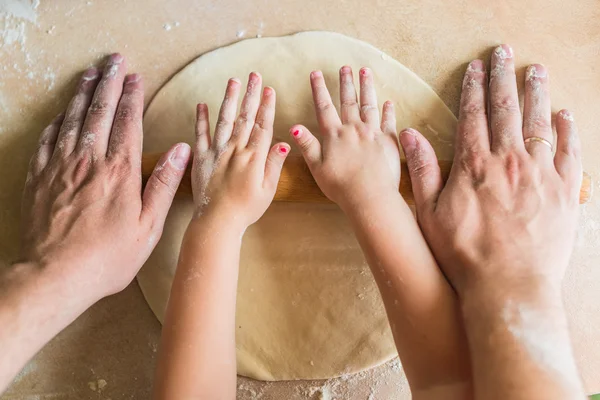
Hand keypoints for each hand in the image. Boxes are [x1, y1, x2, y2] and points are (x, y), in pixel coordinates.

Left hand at [20, 54, 190, 298]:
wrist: (54, 275)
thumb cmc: (106, 257)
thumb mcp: (148, 226)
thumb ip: (163, 184)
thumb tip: (181, 151)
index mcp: (120, 171)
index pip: (128, 122)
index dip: (132, 97)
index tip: (135, 78)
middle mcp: (89, 161)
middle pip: (99, 111)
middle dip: (108, 82)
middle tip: (113, 61)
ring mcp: (60, 166)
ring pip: (72, 118)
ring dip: (83, 93)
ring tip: (90, 74)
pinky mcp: (39, 177)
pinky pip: (48, 138)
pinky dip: (58, 120)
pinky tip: (63, 112)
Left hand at [191, 73, 289, 227]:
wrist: (217, 221)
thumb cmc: (246, 209)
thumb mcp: (267, 190)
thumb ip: (274, 164)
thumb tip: (284, 142)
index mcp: (253, 157)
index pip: (263, 125)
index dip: (267, 106)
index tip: (269, 89)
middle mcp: (235, 150)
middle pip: (245, 117)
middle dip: (251, 95)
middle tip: (255, 75)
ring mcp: (217, 152)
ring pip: (224, 120)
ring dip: (229, 99)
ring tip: (233, 81)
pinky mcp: (201, 159)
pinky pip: (200, 135)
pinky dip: (201, 119)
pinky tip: (202, 104)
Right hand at [289, 67, 400, 210]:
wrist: (370, 196)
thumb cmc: (341, 186)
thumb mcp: (317, 167)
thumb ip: (307, 145)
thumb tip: (294, 126)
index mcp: (334, 135)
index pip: (324, 107)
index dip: (319, 89)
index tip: (315, 73)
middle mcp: (354, 129)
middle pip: (348, 101)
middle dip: (345, 82)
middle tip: (345, 67)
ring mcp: (373, 133)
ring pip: (369, 105)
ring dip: (367, 87)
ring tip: (366, 72)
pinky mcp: (389, 142)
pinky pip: (389, 121)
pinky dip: (388, 111)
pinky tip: (388, 102)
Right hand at [400, 45, 581, 296]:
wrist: (508, 286)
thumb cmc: (465, 253)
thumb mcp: (430, 214)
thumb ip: (423, 170)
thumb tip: (410, 134)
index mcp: (475, 165)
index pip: (473, 116)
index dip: (473, 88)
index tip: (475, 68)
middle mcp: (509, 161)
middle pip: (505, 110)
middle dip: (502, 78)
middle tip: (503, 54)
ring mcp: (540, 174)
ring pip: (538, 122)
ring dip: (535, 93)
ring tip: (534, 70)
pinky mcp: (564, 191)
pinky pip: (569, 152)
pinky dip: (567, 130)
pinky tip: (563, 114)